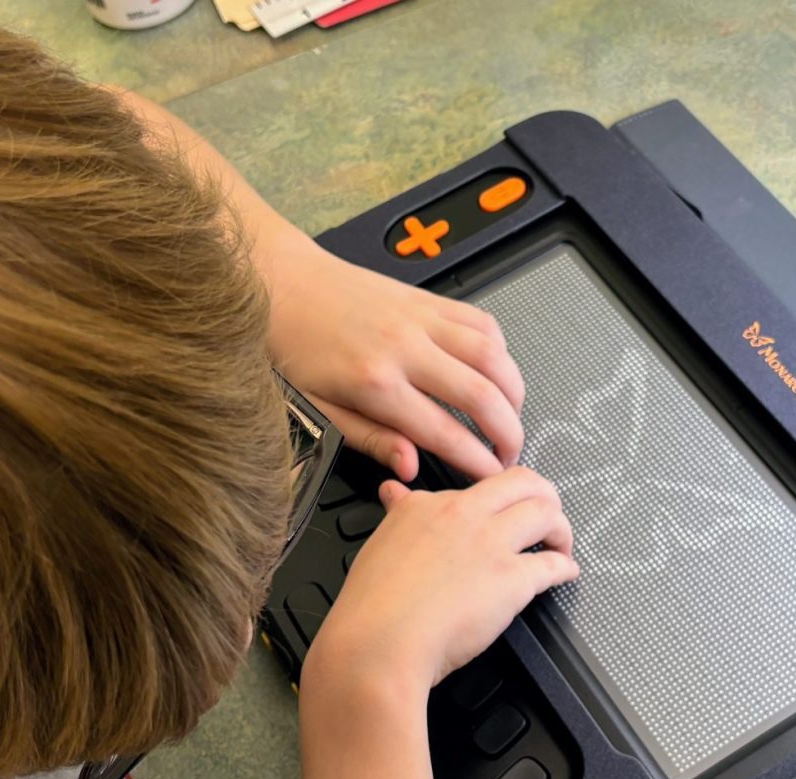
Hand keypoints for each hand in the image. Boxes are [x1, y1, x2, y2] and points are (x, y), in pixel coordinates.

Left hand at [263, 233, 524, 482]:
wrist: (282, 284)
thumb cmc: (293, 348)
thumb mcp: (319, 410)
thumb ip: (371, 439)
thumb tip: (409, 467)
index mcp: (375, 384)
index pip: (444, 432)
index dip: (476, 461)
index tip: (490, 477)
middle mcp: (406, 348)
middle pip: (481, 394)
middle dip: (508, 432)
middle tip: (510, 454)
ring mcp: (420, 319)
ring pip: (492, 355)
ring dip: (513, 391)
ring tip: (511, 417)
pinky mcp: (426, 299)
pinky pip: (481, 321)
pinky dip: (500, 349)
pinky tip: (495, 371)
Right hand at [306, 467, 577, 696]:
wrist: (379, 645)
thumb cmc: (371, 609)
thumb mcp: (378, 546)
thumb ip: (395, 516)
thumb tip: (393, 494)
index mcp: (425, 505)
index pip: (472, 488)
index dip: (491, 502)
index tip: (497, 514)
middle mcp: (462, 515)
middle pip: (521, 483)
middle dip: (541, 494)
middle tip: (547, 512)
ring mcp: (490, 545)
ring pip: (545, 513)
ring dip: (559, 527)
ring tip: (559, 542)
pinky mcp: (512, 579)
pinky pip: (552, 564)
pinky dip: (565, 568)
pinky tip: (565, 573)